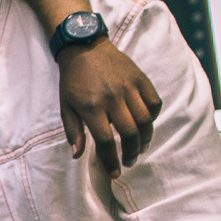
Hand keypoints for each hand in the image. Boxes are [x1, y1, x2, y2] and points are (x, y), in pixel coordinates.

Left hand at [57, 39, 160, 171]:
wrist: (84, 48)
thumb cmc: (72, 81)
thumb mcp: (65, 107)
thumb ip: (73, 132)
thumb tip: (77, 156)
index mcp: (92, 107)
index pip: (106, 141)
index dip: (111, 161)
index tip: (114, 173)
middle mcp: (112, 98)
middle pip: (130, 133)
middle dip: (131, 153)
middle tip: (129, 161)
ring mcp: (129, 87)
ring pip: (146, 120)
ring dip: (145, 139)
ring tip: (139, 148)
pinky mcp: (140, 78)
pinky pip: (154, 102)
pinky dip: (153, 116)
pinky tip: (145, 124)